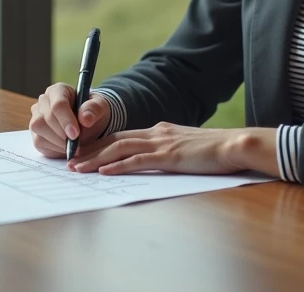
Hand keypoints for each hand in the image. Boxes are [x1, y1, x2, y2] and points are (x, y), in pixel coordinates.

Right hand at [29, 83, 111, 158]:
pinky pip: (39, 142)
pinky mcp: (36, 132)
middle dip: (62, 134)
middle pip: (45, 118)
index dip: (66, 120)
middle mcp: (44, 101)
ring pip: (38, 129)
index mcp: (59, 90)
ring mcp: (37, 116)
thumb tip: (85, 118)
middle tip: (76, 143)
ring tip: (72, 145)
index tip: (75, 134)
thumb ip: (94, 109)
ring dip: (57, 142)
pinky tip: (65, 147)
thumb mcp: (100, 107)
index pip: (57, 104)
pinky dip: (53, 148)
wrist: (89, 124)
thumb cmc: (92, 112)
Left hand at [66, 122, 256, 175]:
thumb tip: (155, 158)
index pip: (121, 135)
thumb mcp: (185, 147)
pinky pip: (138, 161)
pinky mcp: (169, 157)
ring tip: (76, 169)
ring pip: (119, 148)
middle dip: (89, 151)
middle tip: (68, 162)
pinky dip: (118, 166)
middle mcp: (156, 133)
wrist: (235, 145)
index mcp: (159, 131)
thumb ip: (168, 150)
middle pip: (113, 139)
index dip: (98, 144)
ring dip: (95, 159)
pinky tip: (103, 173)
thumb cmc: (214, 151)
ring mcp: (161, 143)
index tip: (80, 153)